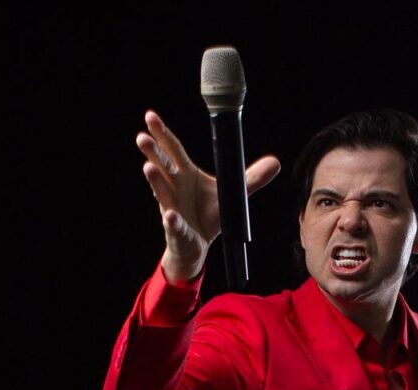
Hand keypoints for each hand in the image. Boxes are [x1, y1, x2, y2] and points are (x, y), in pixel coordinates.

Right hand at [136, 110, 280, 283]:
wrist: (198, 245)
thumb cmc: (209, 215)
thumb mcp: (232, 195)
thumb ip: (251, 179)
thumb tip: (275, 162)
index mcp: (186, 174)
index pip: (173, 150)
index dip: (163, 133)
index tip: (150, 116)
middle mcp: (175, 188)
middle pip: (163, 166)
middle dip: (153, 151)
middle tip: (142, 137)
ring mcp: (172, 208)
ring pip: (162, 193)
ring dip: (155, 181)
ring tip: (148, 168)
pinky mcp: (177, 230)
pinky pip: (174, 224)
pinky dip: (172, 220)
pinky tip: (170, 216)